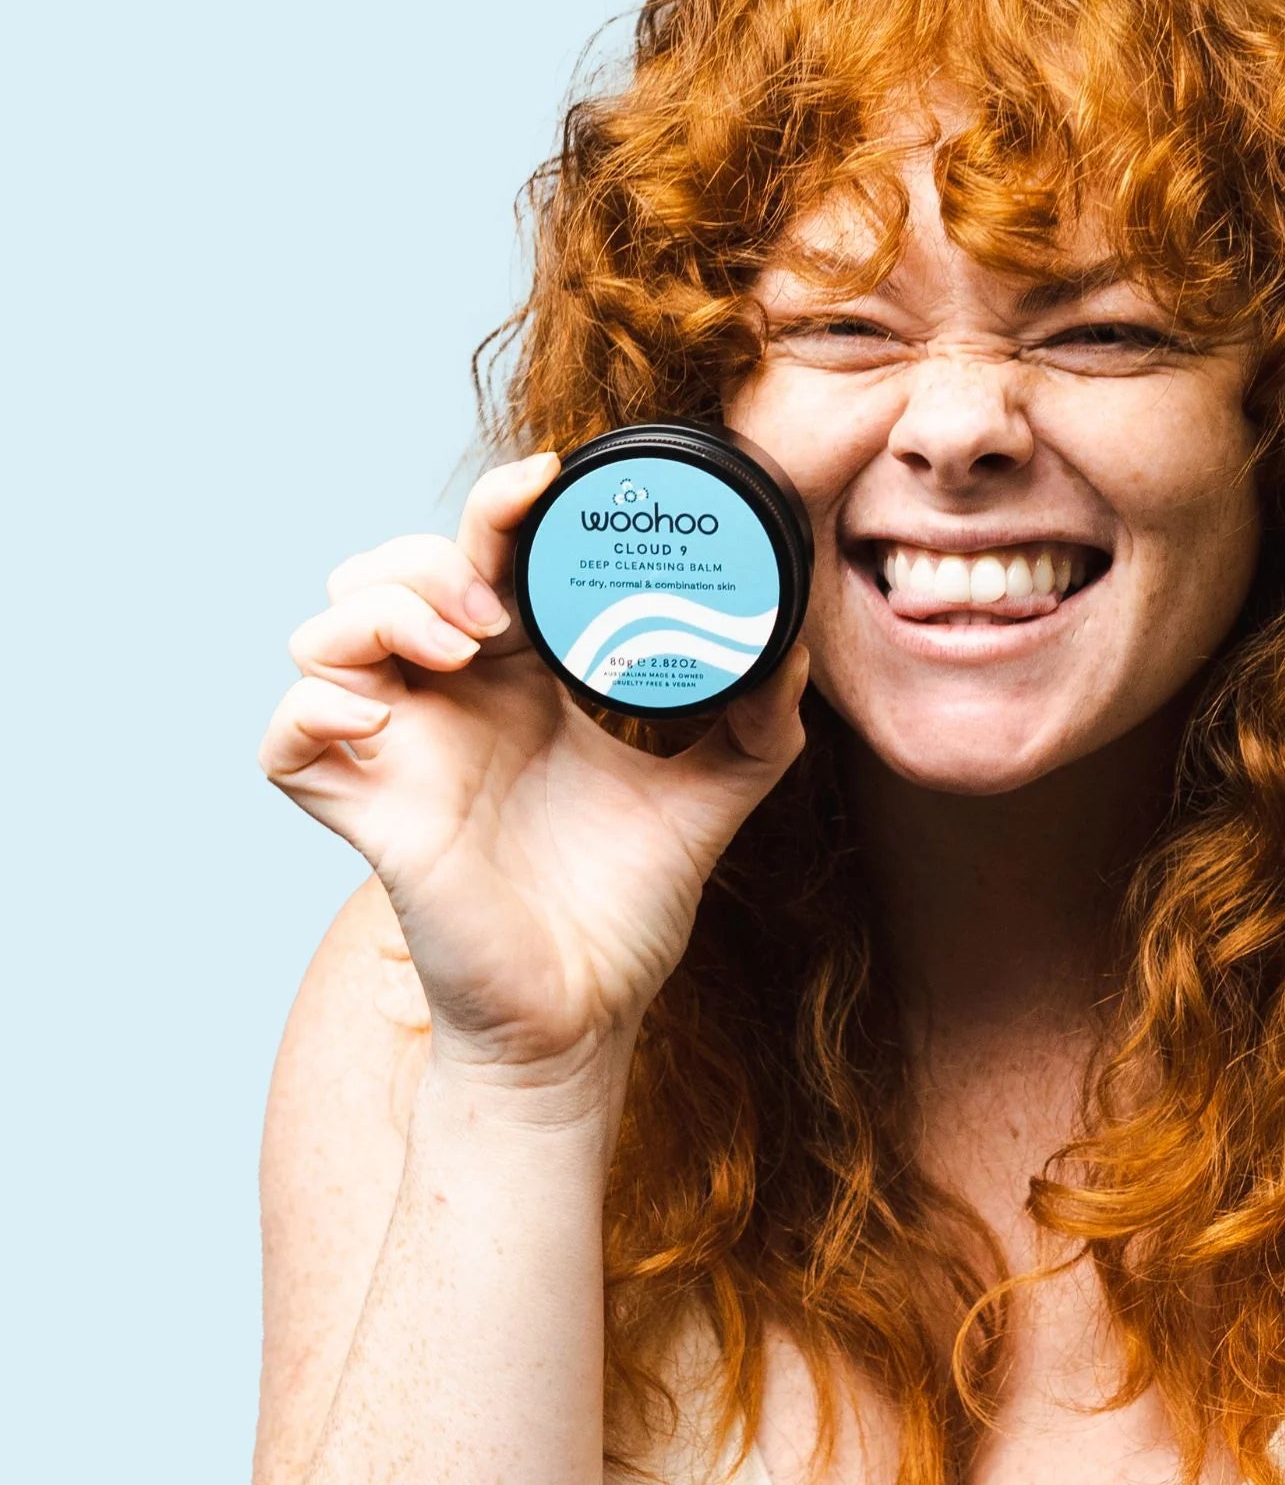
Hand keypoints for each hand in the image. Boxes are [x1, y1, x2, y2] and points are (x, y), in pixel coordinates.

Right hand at [258, 452, 809, 1084]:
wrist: (588, 1010)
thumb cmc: (631, 900)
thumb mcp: (717, 790)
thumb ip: (762, 717)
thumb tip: (794, 642)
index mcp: (527, 676)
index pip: (486, 560)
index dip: (498, 506)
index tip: (547, 478)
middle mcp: (455, 700)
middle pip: (390, 571)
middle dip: (434, 559)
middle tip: (499, 612)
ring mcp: (402, 751)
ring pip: (325, 631)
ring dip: (380, 614)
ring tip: (460, 654)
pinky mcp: (366, 812)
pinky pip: (287, 737)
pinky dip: (315, 706)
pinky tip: (383, 720)